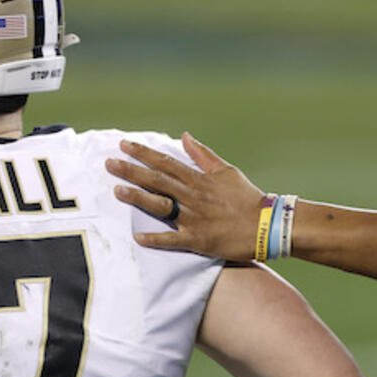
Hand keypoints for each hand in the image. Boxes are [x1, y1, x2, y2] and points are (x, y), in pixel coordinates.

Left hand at [106, 134, 264, 261]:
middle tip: (109, 164)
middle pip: (158, 181)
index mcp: (199, 179)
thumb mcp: (226, 171)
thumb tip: (184, 137)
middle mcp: (194, 196)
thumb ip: (203, 155)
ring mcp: (195, 218)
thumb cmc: (247, 198)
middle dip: (132, 171)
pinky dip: (156, 238)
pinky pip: (174, 239)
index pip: (166, 163)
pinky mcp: (199, 240)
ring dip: (139, 198)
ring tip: (117, 191)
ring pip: (161, 206)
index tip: (124, 145)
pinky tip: (138, 237)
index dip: (143, 153)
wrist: (267, 225)